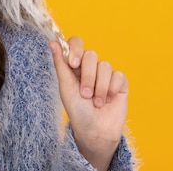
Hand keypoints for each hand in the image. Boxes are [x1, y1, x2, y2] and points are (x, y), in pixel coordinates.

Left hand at [49, 37, 128, 170]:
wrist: (95, 131)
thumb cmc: (77, 110)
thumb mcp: (65, 87)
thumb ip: (61, 64)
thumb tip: (52, 42)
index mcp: (74, 65)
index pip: (76, 43)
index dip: (76, 49)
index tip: (74, 64)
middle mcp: (90, 67)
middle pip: (91, 55)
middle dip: (88, 76)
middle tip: (85, 94)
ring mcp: (105, 74)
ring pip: (105, 65)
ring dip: (99, 87)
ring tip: (96, 102)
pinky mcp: (120, 82)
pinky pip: (118, 75)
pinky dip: (112, 89)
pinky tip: (108, 100)